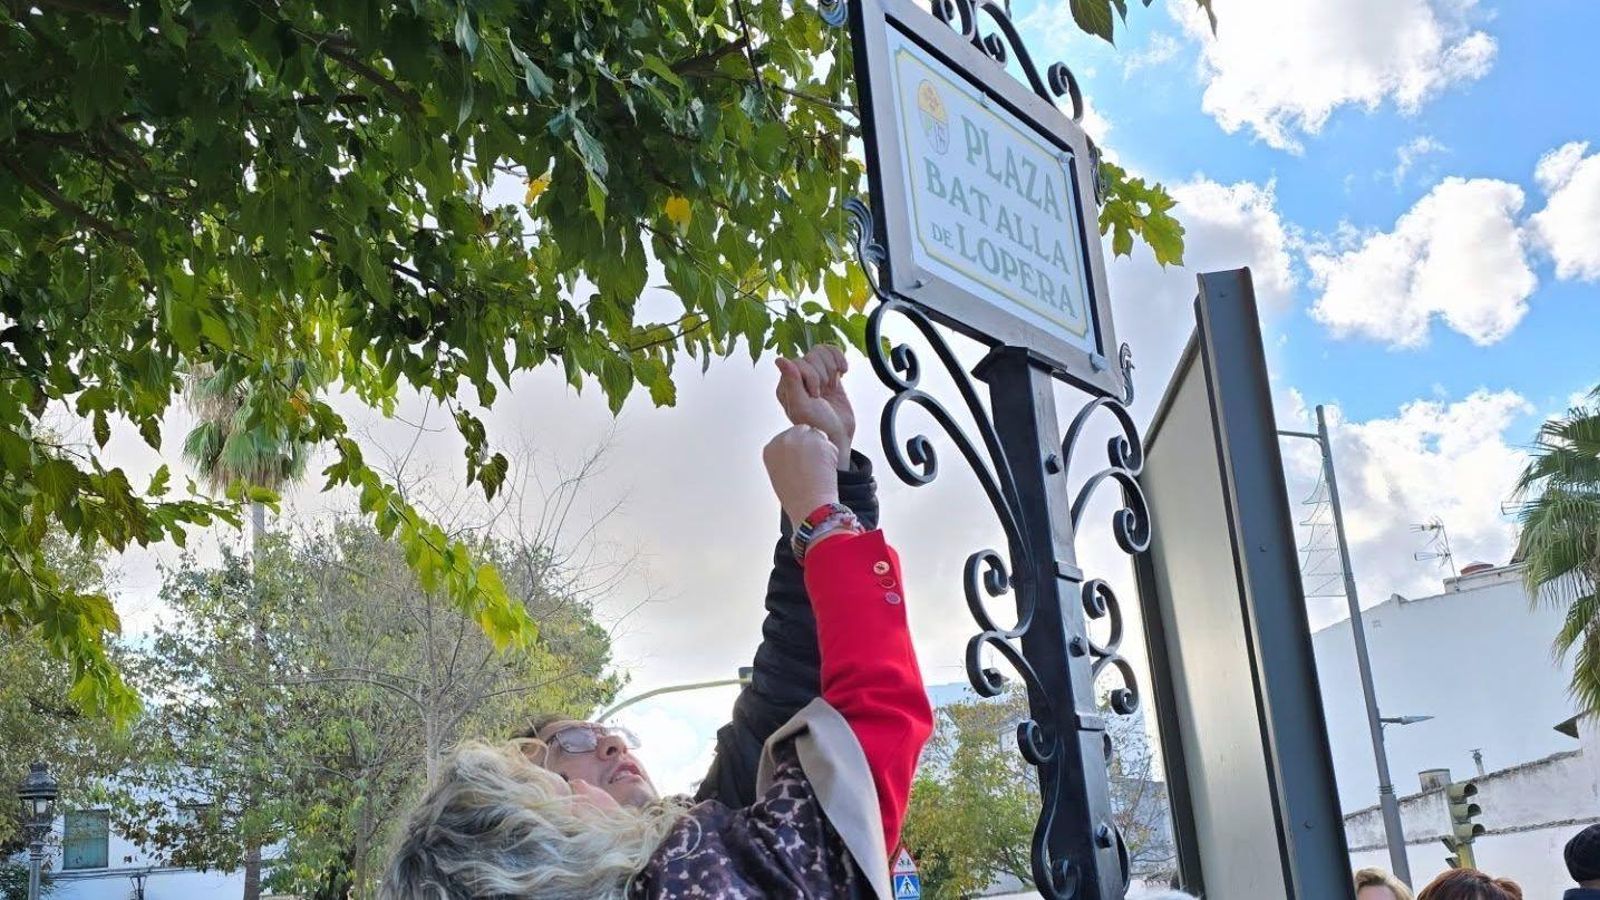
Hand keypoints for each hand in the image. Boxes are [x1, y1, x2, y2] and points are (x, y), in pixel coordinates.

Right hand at [763, 425, 840, 525]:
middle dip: (811, 447)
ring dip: (822, 451)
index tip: (800, 469)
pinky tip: (825, 471)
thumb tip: (800, 448)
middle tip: (811, 470)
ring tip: (817, 472)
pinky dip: (833, 457)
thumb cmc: (797, 497)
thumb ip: (786, 456)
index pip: (790, 438)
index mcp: (769, 449)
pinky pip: (830, 445)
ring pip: (818, 436)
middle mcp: (781, 439)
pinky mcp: (817, 439)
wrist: (809, 506)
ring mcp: (799, 437)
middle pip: (804, 432)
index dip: (799, 453)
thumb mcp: (781, 474)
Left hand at [776, 346, 853, 467]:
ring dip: (831, 368)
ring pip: (822, 352)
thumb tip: (779, 359)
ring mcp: (814, 374)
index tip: (816, 395)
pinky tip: (843, 372)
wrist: (837, 436)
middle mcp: (798, 377)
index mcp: (786, 385)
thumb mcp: (802, 406)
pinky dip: (840, 359)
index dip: (811, 376)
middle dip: (822, 375)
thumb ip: (791, 382)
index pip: (798, 362)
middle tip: (823, 394)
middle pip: (811, 356)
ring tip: (831, 387)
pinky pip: (832, 352)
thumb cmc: (817, 425)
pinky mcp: (829, 373)